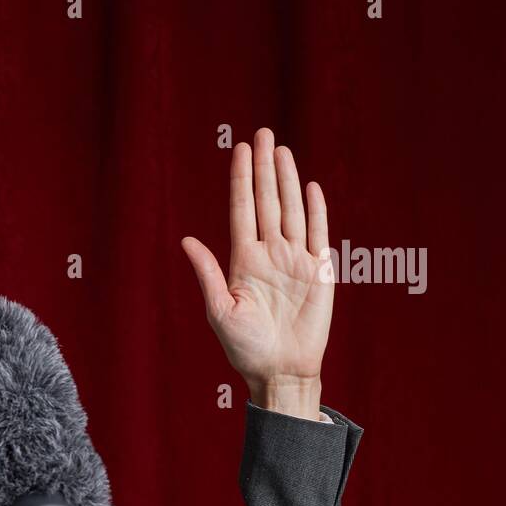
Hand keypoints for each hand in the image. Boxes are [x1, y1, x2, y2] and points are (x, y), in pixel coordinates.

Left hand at [181, 127, 332, 419]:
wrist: (281, 371)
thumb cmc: (245, 348)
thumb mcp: (221, 311)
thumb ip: (208, 273)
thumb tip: (186, 240)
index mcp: (243, 261)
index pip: (242, 210)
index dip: (242, 180)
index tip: (241, 150)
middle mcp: (269, 254)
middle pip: (267, 202)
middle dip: (264, 168)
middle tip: (263, 133)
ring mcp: (295, 260)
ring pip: (291, 210)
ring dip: (287, 181)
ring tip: (282, 151)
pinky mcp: (319, 271)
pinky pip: (318, 233)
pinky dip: (315, 210)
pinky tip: (309, 188)